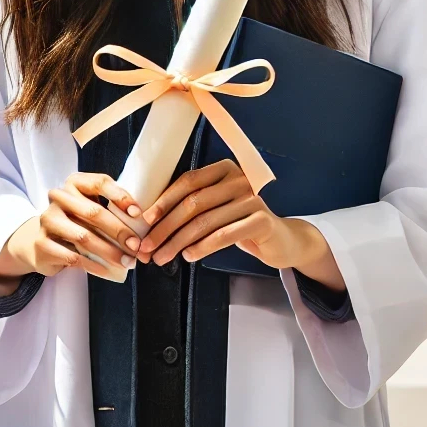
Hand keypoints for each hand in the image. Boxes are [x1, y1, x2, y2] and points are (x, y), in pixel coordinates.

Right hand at [0, 173, 144, 288]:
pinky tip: (110, 271)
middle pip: (94, 212)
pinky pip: (73, 256)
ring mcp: (47, 220)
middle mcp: (58, 197)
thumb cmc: (76, 222)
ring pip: (84, 236)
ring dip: (110, 251)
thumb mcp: (90, 209)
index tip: (137, 213)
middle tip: (136, 245)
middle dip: (119, 231)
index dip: (120, 196)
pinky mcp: (42, 243)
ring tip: (128, 261)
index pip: (99, 183)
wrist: (41, 241)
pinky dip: (95, 266)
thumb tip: (143, 223)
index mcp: (74, 183)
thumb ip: (111, 209)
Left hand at [136, 160, 326, 273]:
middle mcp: (239, 178)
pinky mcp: (262, 220)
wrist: (281, 238)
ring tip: (163, 257)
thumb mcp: (217, 207)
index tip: (145, 220)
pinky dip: (203, 247)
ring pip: (206, 221)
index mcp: (224, 169)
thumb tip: (152, 221)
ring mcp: (252, 198)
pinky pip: (225, 235)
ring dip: (179, 242)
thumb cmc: (240, 222)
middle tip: (148, 247)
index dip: (164, 201)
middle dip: (166, 227)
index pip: (188, 181)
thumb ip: (194, 205)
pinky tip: (189, 256)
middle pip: (194, 203)